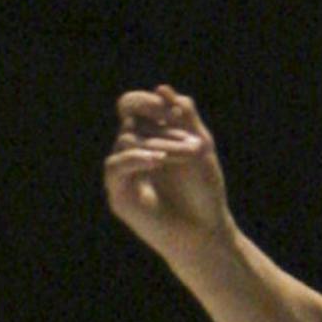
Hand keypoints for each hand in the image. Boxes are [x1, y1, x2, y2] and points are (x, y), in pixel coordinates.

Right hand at [104, 86, 232, 255]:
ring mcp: (124, 173)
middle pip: (131, 120)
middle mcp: (132, 153)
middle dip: (163, 127)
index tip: (171, 110)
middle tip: (193, 145)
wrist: (206, 233)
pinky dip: (136, 159)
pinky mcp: (119, 194)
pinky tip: (157, 160)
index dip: (148, 102)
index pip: (133, 106)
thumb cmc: (205, 193)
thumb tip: (164, 89)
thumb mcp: (200, 149)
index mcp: (149, 138)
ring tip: (185, 157)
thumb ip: (186, 119)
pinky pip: (115, 165)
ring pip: (127, 140)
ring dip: (160, 145)